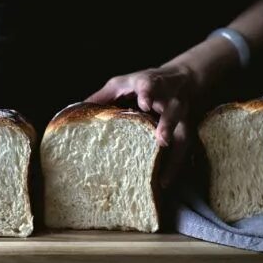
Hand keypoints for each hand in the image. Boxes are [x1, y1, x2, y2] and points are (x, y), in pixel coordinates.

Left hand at [86, 63, 198, 187]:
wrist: (181, 79)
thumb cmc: (142, 84)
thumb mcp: (120, 84)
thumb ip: (102, 96)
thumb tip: (77, 110)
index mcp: (151, 84)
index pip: (150, 85)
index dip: (149, 93)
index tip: (146, 102)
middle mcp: (169, 100)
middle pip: (173, 111)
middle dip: (168, 124)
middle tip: (161, 140)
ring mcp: (180, 117)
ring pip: (183, 133)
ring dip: (174, 154)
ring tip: (163, 176)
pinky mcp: (185, 130)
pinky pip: (183, 150)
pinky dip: (173, 167)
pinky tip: (163, 183)